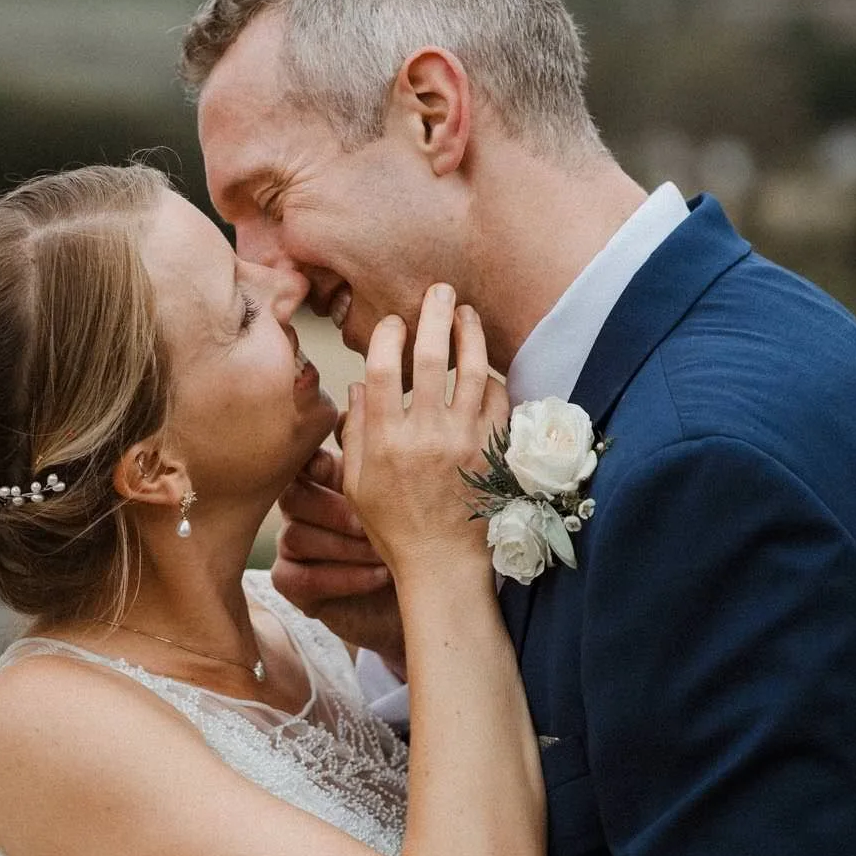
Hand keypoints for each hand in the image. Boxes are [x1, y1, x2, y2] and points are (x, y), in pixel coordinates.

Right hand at [274, 451, 405, 670]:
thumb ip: (384, 458)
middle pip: (293, 497)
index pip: (306, 463)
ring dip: (346, 547)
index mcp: (323, 481)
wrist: (419, 600)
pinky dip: (343, 577)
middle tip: (374, 525)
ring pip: (296, 537)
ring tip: (385, 554)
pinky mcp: (292, 584)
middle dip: (337, 511)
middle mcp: (302, 510)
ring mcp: (292, 547)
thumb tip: (365, 409)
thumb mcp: (405, 498)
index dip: (316, 463)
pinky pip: (301, 577)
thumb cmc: (412, 541)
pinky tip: (379, 576)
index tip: (332, 469)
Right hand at [343, 287, 507, 583]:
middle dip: (434, 313)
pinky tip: (485, 368)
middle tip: (439, 290)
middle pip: (431, 356)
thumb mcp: (358, 484)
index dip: (388, 334)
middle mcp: (425, 435)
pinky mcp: (492, 452)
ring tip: (466, 314)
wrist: (442, 565)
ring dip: (470, 334)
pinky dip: (493, 378)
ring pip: (472, 370)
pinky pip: (499, 401)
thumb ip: (356, 432)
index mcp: (386, 440)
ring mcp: (464, 442)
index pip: (384, 368)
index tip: (391, 322)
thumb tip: (359, 387)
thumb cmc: (393, 527)